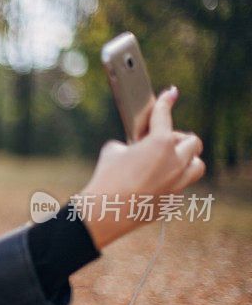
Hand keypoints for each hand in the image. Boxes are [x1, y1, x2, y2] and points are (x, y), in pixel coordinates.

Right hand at [78, 86, 204, 250]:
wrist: (106, 211)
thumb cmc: (107, 178)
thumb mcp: (112, 152)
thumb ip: (128, 145)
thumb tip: (132, 149)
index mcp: (159, 143)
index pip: (164, 115)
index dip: (166, 101)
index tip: (171, 93)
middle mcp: (175, 161)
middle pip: (193, 142)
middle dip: (180, 139)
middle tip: (164, 142)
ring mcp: (178, 183)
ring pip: (197, 166)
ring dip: (186, 161)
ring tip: (170, 163)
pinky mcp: (173, 201)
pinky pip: (179, 187)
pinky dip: (170, 183)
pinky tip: (153, 185)